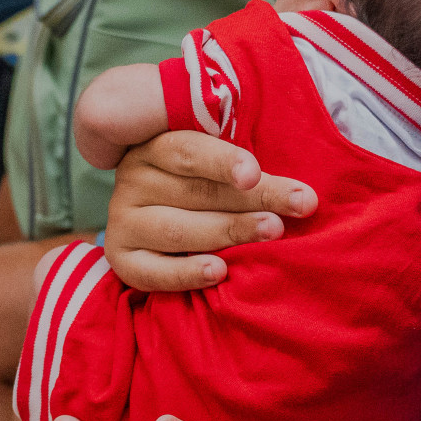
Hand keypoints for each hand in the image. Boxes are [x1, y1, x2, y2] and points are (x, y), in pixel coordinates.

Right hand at [105, 131, 318, 291]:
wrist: (154, 223)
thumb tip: (300, 188)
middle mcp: (132, 180)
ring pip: (177, 230)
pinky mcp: (121, 258)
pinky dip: (186, 273)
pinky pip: (151, 272)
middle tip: (297, 205)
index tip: (256, 174)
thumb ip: (245, 169)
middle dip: (253, 199)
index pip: (190, 152)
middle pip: (195, 192)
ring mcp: (122, 221)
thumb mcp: (213, 165)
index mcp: (155, 147)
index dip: (224, 162)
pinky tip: (219, 272)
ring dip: (228, 232)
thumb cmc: (201, 187)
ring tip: (272, 232)